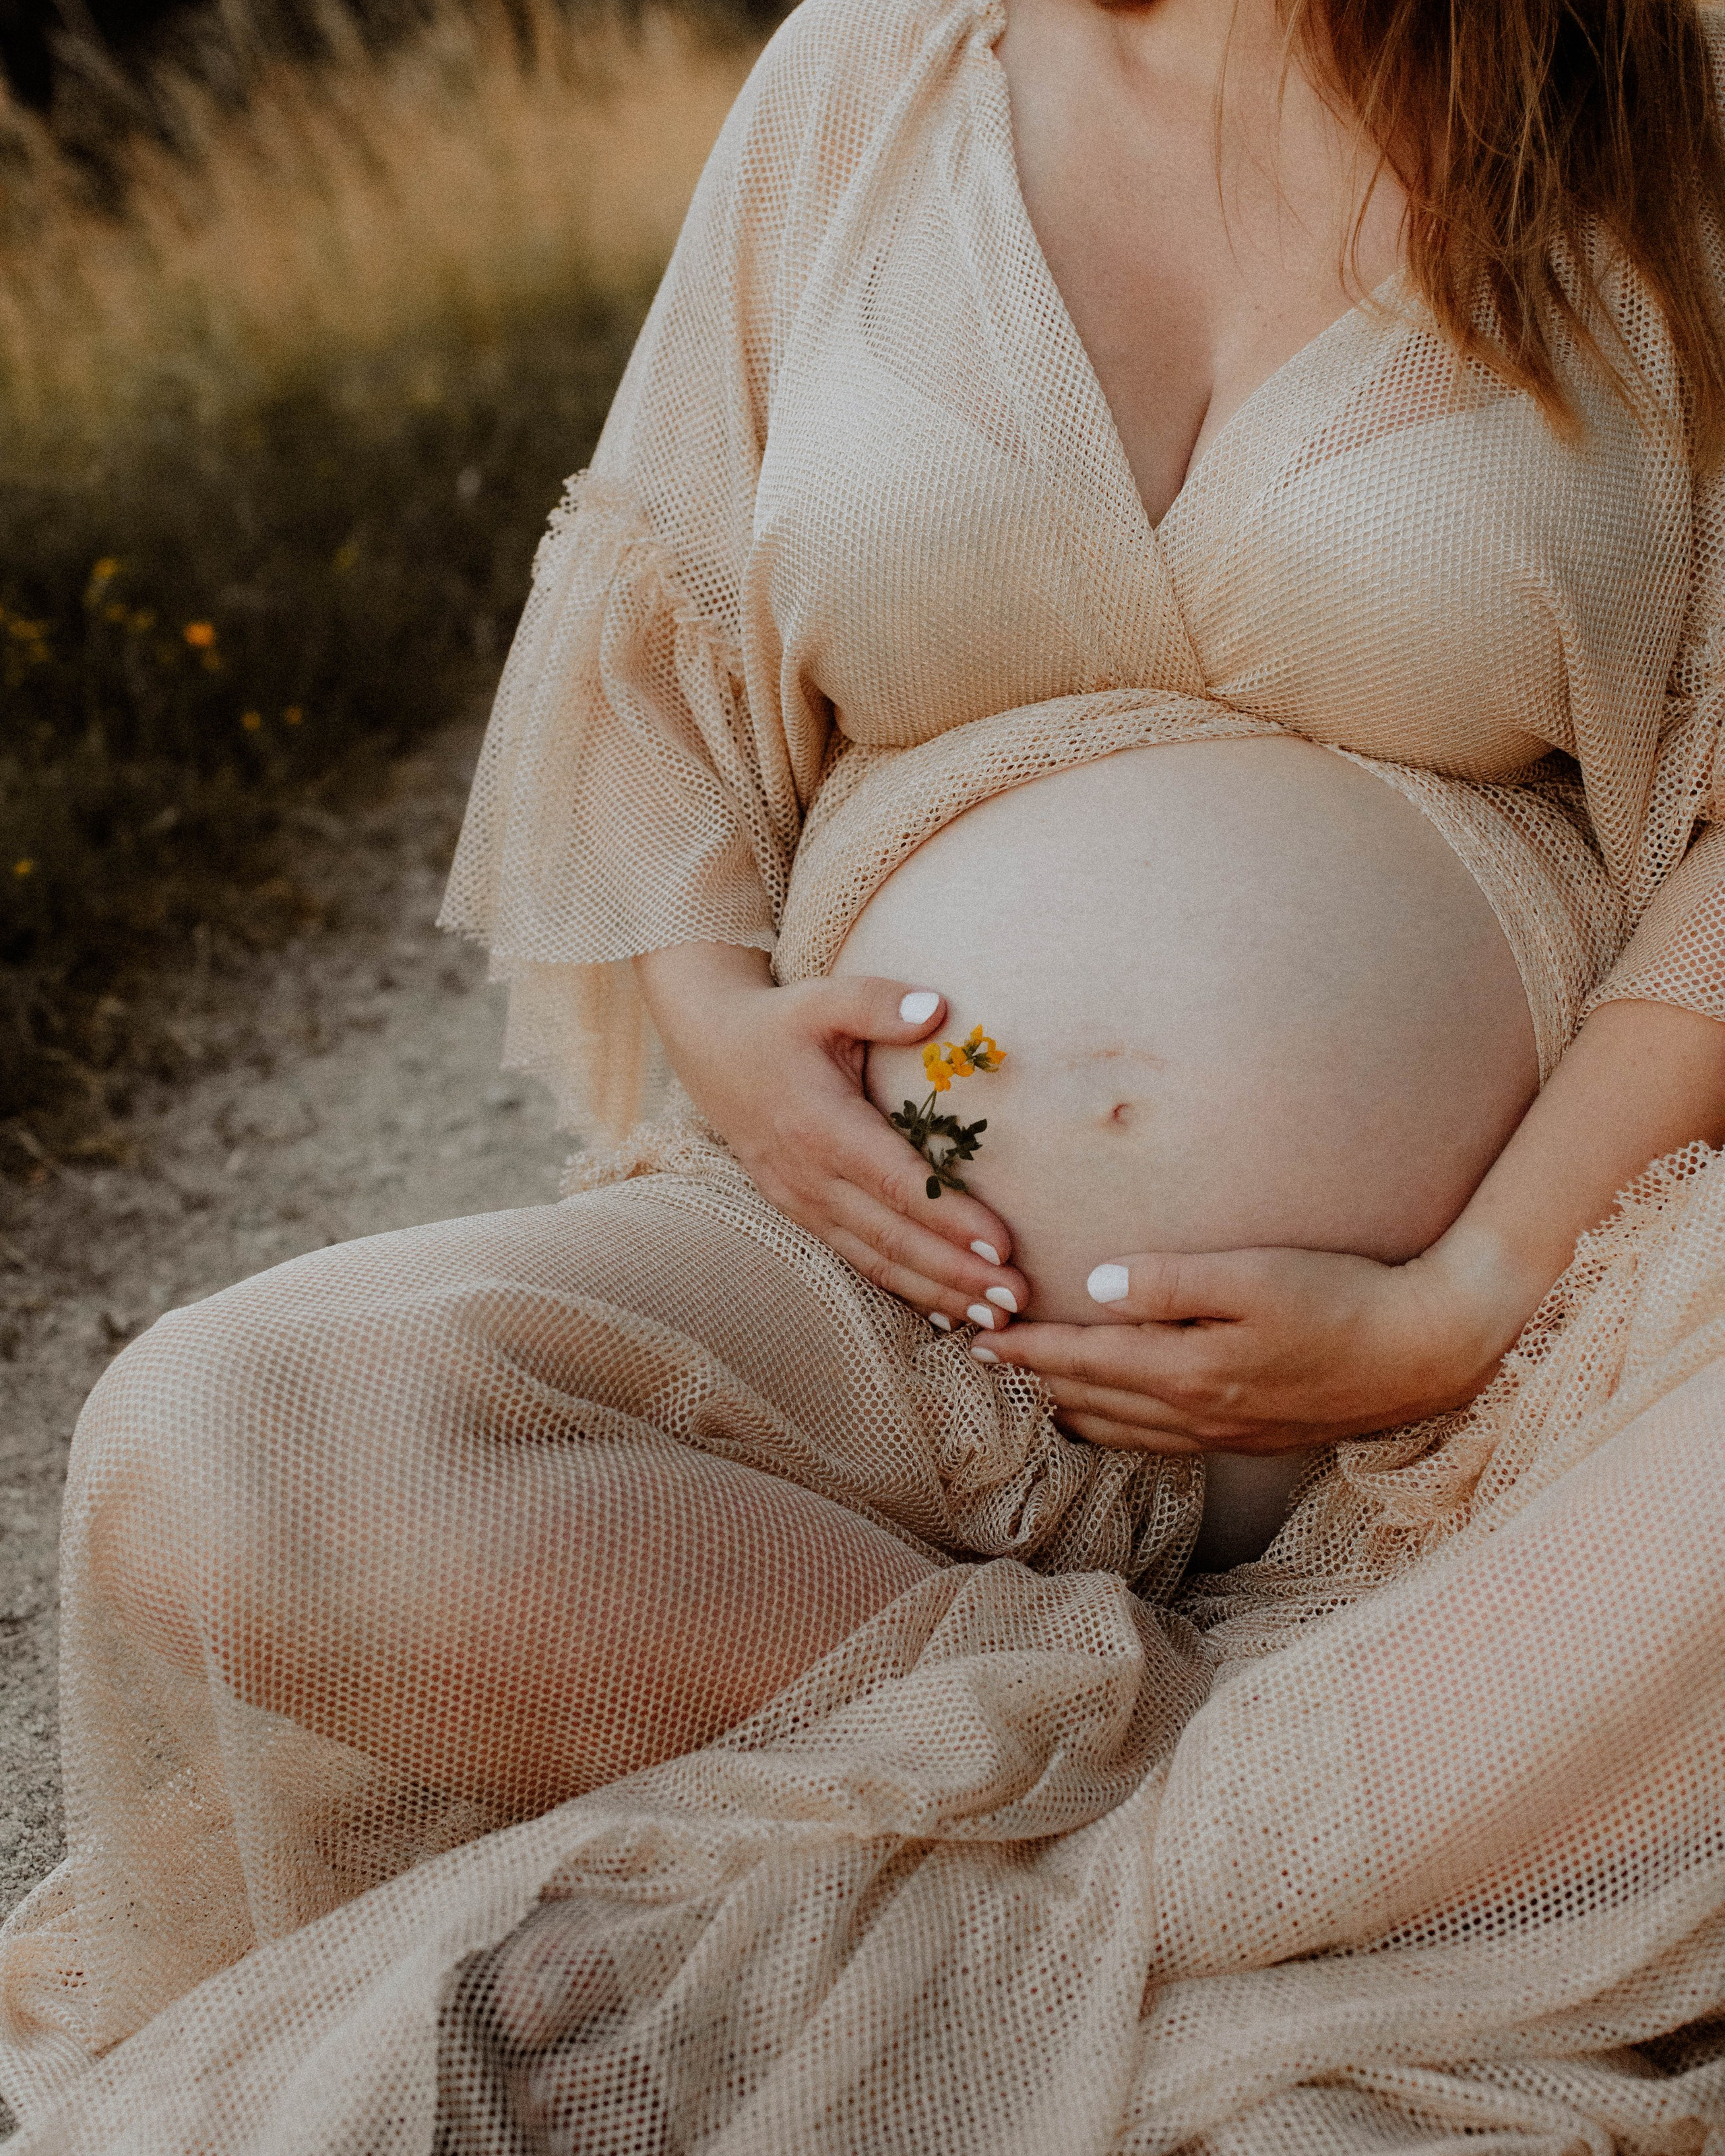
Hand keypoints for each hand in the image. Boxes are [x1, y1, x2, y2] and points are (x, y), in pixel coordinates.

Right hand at [633, 942, 1028, 1327]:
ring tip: (997, 1318)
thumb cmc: (781, 1024)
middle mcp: (810, 1177)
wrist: (714, 1053)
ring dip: (938, 1293)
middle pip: (892, 1237)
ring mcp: (803, 1204)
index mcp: (821, 1126)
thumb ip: (878, 1002)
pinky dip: (904, 1290)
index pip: (896, 1183)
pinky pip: (858, 1262)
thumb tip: (937, 1009)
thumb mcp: (823, 999)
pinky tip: (948, 1313)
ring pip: (877, 1261)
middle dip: (957, 1274)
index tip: (1001, 1246)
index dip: (949, 1218)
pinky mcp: (802, 1215)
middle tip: (1018, 1299)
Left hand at [970, 1242, 1519, 1453]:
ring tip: (1031, 1393)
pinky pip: (1159, 1441)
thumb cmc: (1341, 1297)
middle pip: (1092, 1399)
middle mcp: (1196, 1414)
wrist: (1425, 1351)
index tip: (980, 1336)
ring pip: (1121, 1429)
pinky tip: (1110, 1418)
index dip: (1028, 1348)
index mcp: (1188, 1372)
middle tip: (981, 1362)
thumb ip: (1170, 1282)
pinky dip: (1117, 1428)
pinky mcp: (1250, 1434)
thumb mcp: (1253, 1275)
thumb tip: (1096, 1287)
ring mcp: (1224, 1432)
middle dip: (1034, 1380)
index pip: (1084, 1360)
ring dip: (1070, 1408)